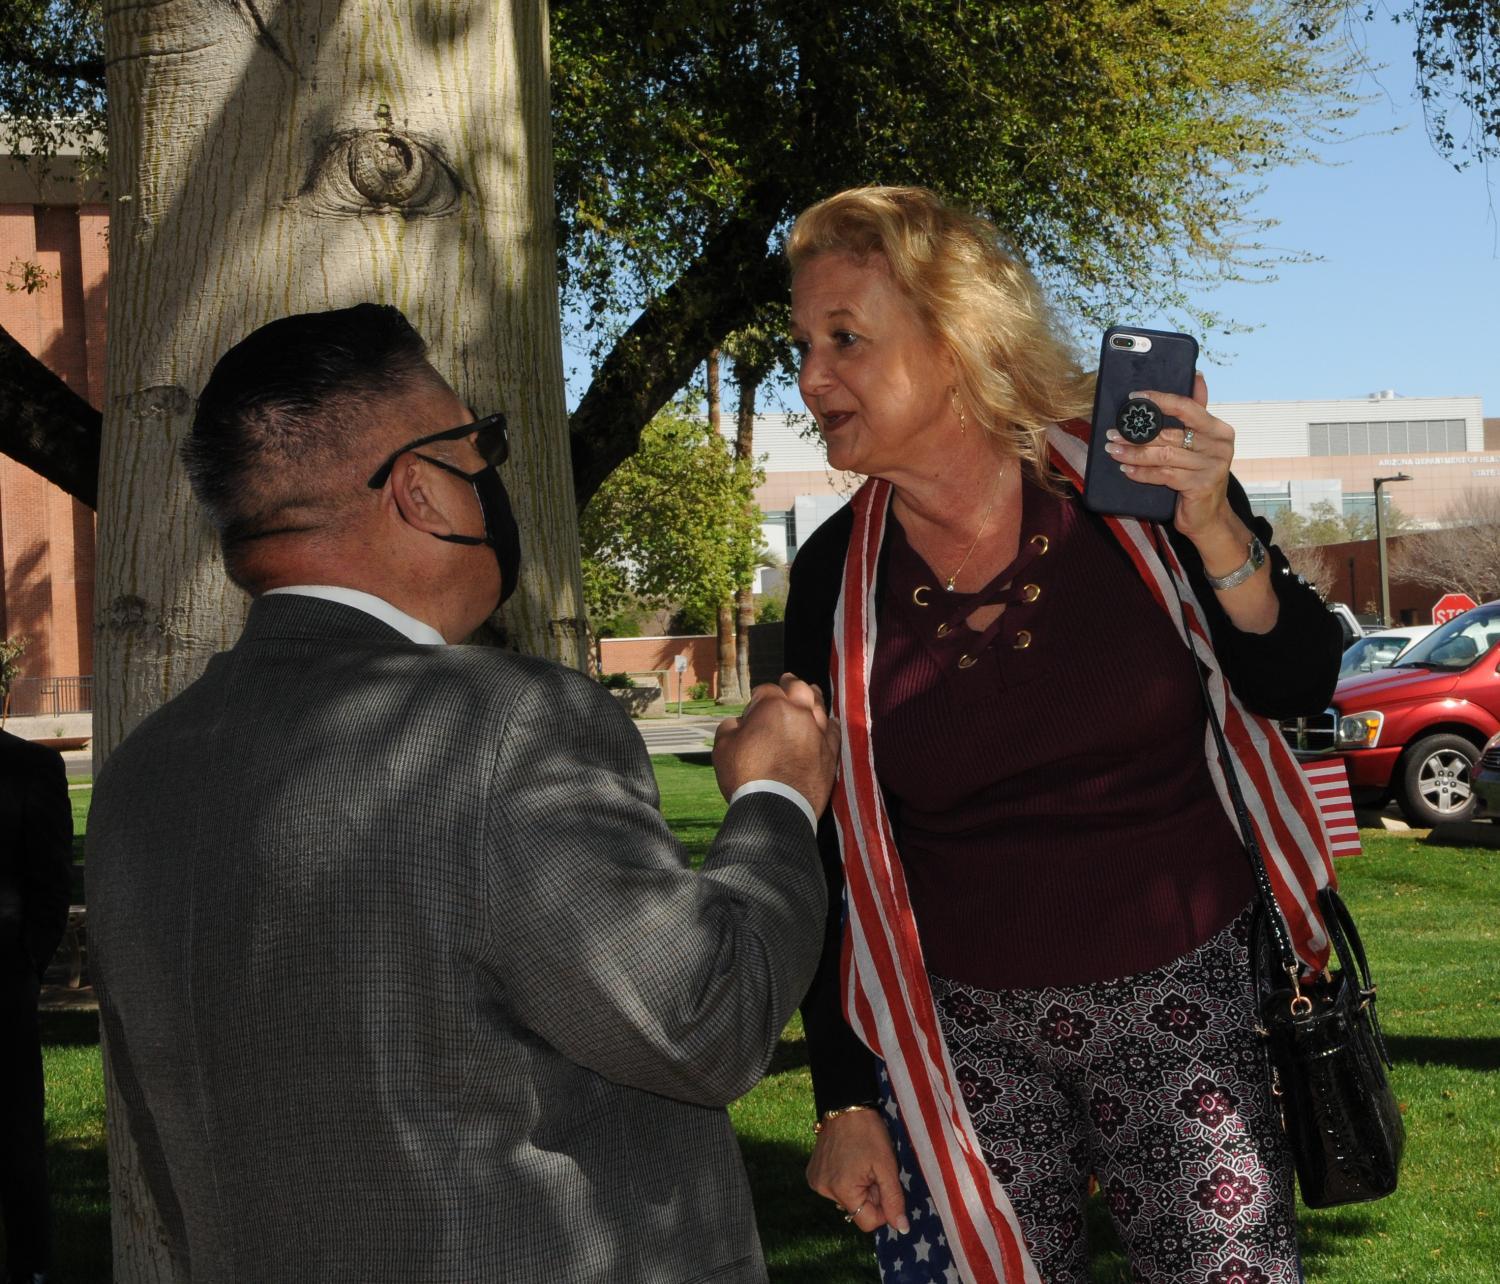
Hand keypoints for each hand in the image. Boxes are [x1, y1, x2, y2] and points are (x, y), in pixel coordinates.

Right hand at [712, 673, 839, 813]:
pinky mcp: (831, 751)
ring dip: (813, 696)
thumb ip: (730, 727)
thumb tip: (739, 723)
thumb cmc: (746, 776)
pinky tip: (827, 721)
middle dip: (790, 683)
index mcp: (773, 706)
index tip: (752, 714)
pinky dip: (828, 722)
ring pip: (819, 705)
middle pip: (798, 688)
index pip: (765, 691)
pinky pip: (833, 729)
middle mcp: (800, 713)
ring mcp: (818, 731)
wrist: (775, 809)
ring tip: (811, 690)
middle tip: (787, 679)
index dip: (756, 701)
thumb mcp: (722, 747)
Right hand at [807, 1107, 909, 1235]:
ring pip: (847, 1199)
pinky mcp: (812, 1173)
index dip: (882, 1208)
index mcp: (842, 1191)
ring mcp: (816, 1182)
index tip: (884, 1184)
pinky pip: (835, 1188)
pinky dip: (845, 1179)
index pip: (867, 1222)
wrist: (845, 1104)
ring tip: (860, 1162)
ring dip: (858, 1187)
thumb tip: (902, 1228)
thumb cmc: (868, 1132)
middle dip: (870, 1195)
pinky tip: (848, 1160)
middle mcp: (824, 1190)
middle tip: (873, 1169)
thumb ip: (893, 1199)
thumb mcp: (887, 1166)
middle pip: (856, 1209)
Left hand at [1104, 372, 1276, 629]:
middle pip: (1169, 434)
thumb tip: (1196, 376)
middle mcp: (1219, 446)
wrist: (1210, 516)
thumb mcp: (1200, 443)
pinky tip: (1126, 471)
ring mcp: (1211, 467)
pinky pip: (1163, 475)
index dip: (1159, 400)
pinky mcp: (1199, 487)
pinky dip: (1141, 473)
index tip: (1133, 398)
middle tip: (1112, 433)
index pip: (1187, 407)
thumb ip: (1196, 411)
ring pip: (1163, 455)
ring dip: (1133, 453)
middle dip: (1137, 434)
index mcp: (1219, 429)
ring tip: (1113, 451)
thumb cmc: (1198, 475)